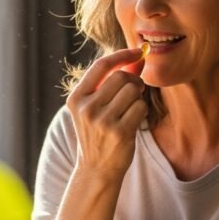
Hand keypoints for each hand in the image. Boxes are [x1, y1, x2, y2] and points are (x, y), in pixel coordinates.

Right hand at [66, 47, 147, 177]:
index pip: (101, 65)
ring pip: (133, 91)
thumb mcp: (96, 107)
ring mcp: (102, 121)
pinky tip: (133, 122)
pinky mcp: (119, 132)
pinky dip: (142, 111)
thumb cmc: (99, 133)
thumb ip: (114, 81)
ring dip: (138, 97)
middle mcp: (86, 108)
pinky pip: (140, 107)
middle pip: (121, 77)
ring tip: (131, 109)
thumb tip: (139, 57)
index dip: (123, 54)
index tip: (139, 50)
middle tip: (134, 92)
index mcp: (76, 98)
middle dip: (133, 81)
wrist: (96, 169)